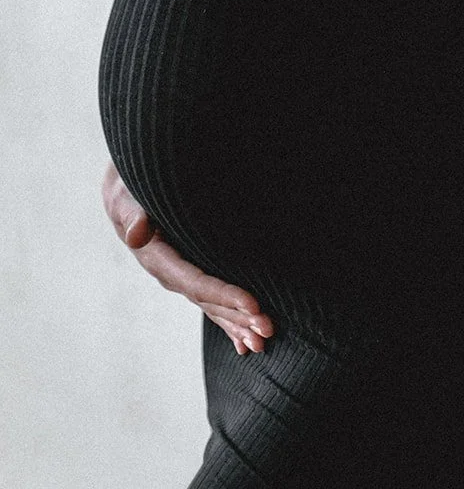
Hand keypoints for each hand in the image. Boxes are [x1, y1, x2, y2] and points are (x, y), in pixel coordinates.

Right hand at [100, 160, 273, 356]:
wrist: (126, 193)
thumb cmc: (130, 189)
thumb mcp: (126, 198)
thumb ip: (133, 215)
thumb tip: (138, 233)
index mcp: (158, 259)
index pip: (196, 283)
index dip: (225, 295)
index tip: (254, 305)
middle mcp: (170, 275)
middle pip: (209, 301)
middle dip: (238, 317)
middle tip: (268, 330)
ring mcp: (180, 277)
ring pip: (212, 306)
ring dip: (238, 324)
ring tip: (264, 340)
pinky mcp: (190, 273)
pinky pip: (211, 301)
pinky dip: (229, 320)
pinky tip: (245, 342)